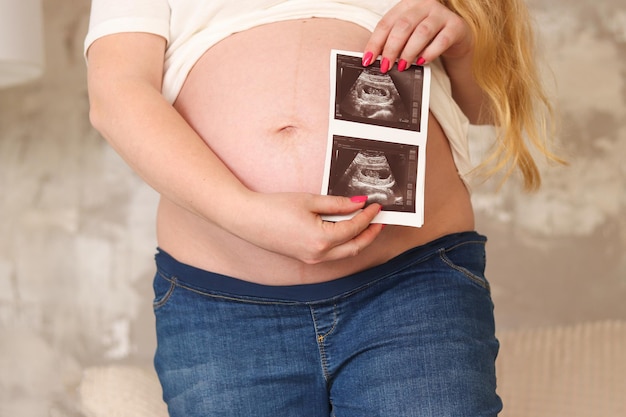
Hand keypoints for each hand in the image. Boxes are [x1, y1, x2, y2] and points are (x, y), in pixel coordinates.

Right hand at [233, 192, 383, 263]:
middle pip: (354, 247)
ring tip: (366, 224)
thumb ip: (337, 204)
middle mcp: (318, 254)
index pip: (354, 228)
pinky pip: (331, 253)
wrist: (247, 219)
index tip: (376, 206)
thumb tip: (359, 204)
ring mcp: (311, 258)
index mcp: (321, 240)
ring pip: (344, 253)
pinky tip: (344, 229)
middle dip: (370, 234)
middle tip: (379, 220)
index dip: (368, 216)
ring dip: (358, 240)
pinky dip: (343, 243)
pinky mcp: (305, 257)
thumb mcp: (309, 201)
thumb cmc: (274, 208)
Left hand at [362, 0, 472, 71]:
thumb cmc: (427, 37)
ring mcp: (441, 14)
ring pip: (421, 32)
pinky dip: (430, 53)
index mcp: (407, 5)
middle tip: (386, 66)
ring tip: (403, 66)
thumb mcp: (407, 36)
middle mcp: (424, 5)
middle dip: (391, 49)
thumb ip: (392, 42)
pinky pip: (442, 40)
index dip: (375, 42)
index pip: (386, 23)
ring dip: (409, 52)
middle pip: (403, 26)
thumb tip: (375, 60)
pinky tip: (422, 61)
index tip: (368, 60)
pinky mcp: (456, 26)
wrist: (456, 36)